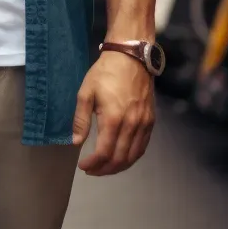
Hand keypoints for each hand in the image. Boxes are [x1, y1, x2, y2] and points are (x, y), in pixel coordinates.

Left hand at [72, 50, 154, 175]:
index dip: (93, 164)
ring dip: (119, 167)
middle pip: (120, 159)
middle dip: (105, 169)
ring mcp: (144, 124)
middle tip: (92, 170)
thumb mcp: (86, 92)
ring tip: (105, 168)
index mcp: (113, 119)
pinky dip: (132, 157)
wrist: (131, 58)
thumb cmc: (105, 73)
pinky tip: (122, 157)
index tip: (83, 166)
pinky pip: (143, 147)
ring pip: (133, 156)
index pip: (104, 153)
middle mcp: (132, 125)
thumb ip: (81, 120)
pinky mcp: (151, 121)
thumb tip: (76, 142)